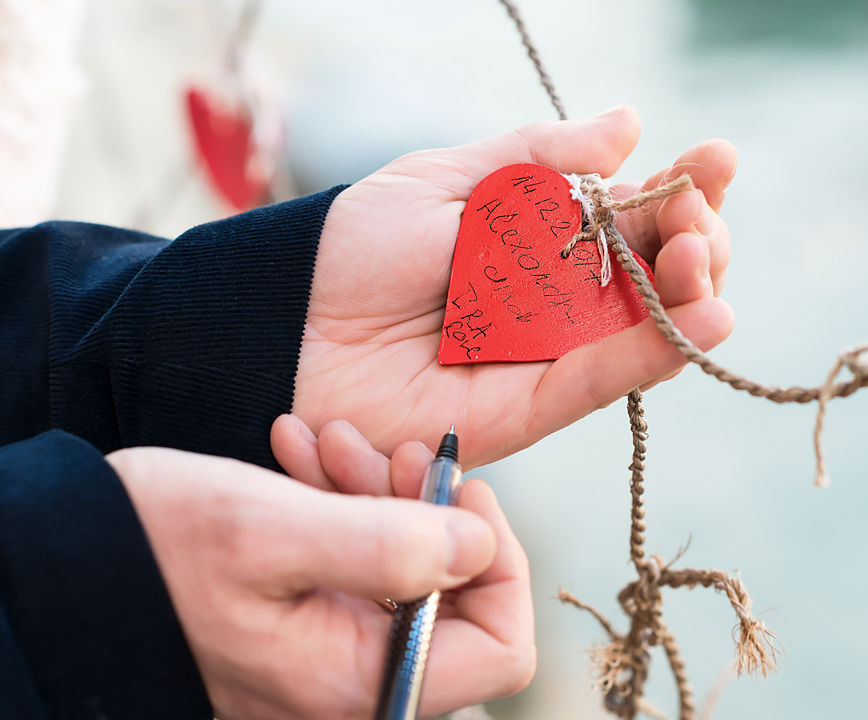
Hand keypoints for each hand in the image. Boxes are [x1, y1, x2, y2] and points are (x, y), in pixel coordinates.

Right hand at [108, 442, 533, 718]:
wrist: (61, 566)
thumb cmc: (146, 552)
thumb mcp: (269, 532)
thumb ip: (390, 545)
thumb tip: (479, 548)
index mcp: (356, 681)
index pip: (500, 648)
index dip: (500, 562)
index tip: (462, 494)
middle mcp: (351, 681)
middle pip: (458, 599)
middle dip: (432, 511)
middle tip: (392, 452)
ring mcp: (329, 653)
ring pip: (407, 569)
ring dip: (383, 495)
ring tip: (331, 444)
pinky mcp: (308, 620)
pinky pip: (358, 562)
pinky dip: (346, 505)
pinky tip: (308, 460)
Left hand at [294, 105, 735, 466]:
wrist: (285, 322)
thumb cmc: (355, 245)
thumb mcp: (447, 180)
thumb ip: (538, 157)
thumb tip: (630, 123)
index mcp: (547, 239)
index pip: (636, 216)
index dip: (683, 189)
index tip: (715, 159)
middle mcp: (561, 300)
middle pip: (657, 275)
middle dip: (695, 241)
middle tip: (694, 219)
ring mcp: (549, 356)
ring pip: (645, 330)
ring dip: (690, 293)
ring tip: (699, 255)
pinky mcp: (527, 411)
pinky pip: (598, 380)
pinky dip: (652, 353)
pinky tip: (704, 318)